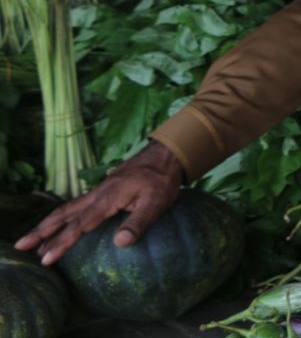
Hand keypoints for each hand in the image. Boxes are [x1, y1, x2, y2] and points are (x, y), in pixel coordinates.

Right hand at [15, 141, 182, 264]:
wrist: (164, 155)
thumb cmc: (162, 179)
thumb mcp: (157, 202)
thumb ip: (139, 222)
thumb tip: (120, 243)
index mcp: (107, 199)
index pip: (80, 225)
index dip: (62, 243)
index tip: (46, 259)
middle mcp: (97, 195)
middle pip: (63, 215)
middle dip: (42, 231)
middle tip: (21, 246)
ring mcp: (99, 192)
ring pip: (67, 209)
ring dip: (49, 225)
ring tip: (33, 242)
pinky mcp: (103, 191)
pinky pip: (77, 206)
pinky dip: (63, 217)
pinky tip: (61, 226)